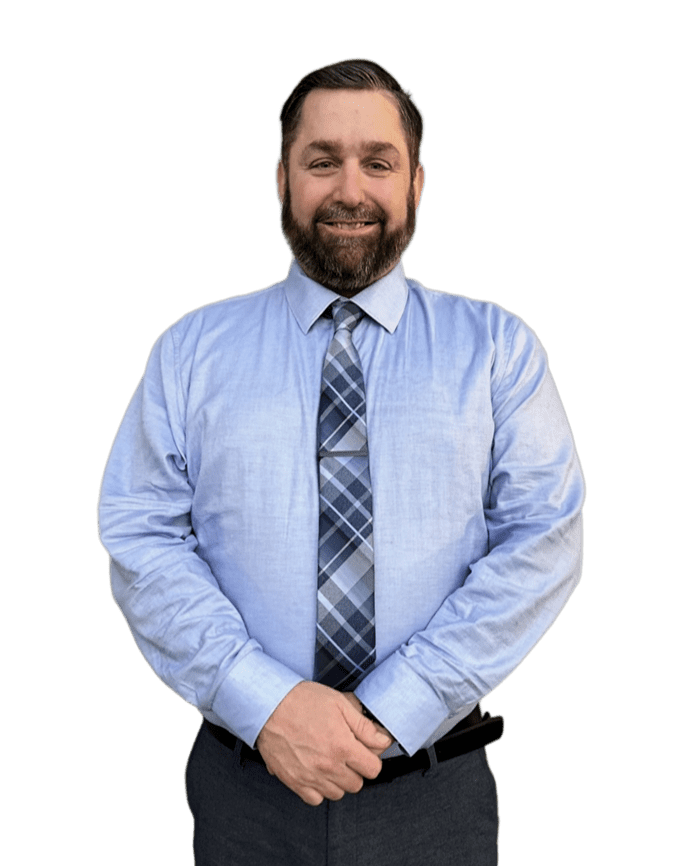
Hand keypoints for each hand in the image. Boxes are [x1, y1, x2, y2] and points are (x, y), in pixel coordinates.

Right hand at [256, 681, 391, 805]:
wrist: (269, 705)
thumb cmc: (303, 701)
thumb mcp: (339, 704)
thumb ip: (364, 726)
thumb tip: (384, 741)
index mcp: (343, 747)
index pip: (373, 769)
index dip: (371, 758)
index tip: (364, 750)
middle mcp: (328, 766)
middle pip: (356, 784)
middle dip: (355, 769)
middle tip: (345, 753)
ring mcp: (310, 777)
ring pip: (337, 793)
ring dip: (338, 780)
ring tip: (329, 760)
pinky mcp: (294, 781)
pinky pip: (315, 799)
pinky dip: (318, 789)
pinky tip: (316, 771)